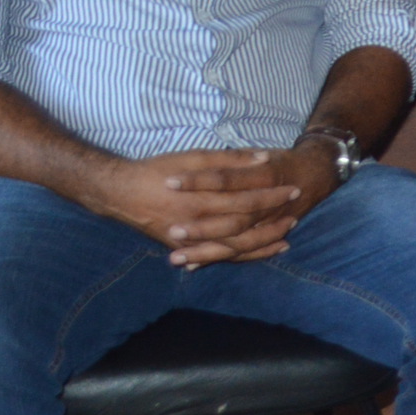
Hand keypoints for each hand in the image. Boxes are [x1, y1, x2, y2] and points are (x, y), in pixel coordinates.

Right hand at [96, 148, 315, 266]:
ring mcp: (190, 240)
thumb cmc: (158, 170)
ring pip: (234, 248)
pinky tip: (259, 254)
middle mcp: (198, 222)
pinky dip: (240, 257)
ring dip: (262, 245)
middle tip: (296, 215)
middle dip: (273, 221)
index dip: (272, 196)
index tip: (292, 189)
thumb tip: (264, 159)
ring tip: (286, 239)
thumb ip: (229, 160)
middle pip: (245, 226)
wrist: (119, 193)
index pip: (247, 199)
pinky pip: (217, 257)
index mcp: (202, 197)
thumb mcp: (193, 156)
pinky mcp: (183, 248)